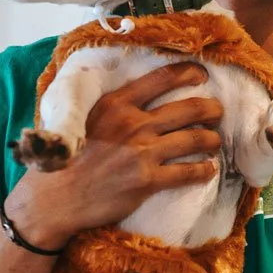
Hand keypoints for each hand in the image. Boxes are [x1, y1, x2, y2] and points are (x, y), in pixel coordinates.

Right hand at [8, 62, 222, 243]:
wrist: (55, 197)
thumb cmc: (67, 158)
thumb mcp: (84, 119)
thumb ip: (113, 108)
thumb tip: (136, 99)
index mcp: (116, 103)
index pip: (161, 79)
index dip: (187, 74)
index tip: (200, 75)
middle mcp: (132, 123)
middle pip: (186, 109)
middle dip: (209, 109)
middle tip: (217, 111)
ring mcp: (142, 153)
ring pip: (193, 139)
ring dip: (210, 139)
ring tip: (214, 140)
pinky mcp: (147, 181)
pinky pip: (187, 172)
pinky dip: (203, 170)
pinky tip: (209, 169)